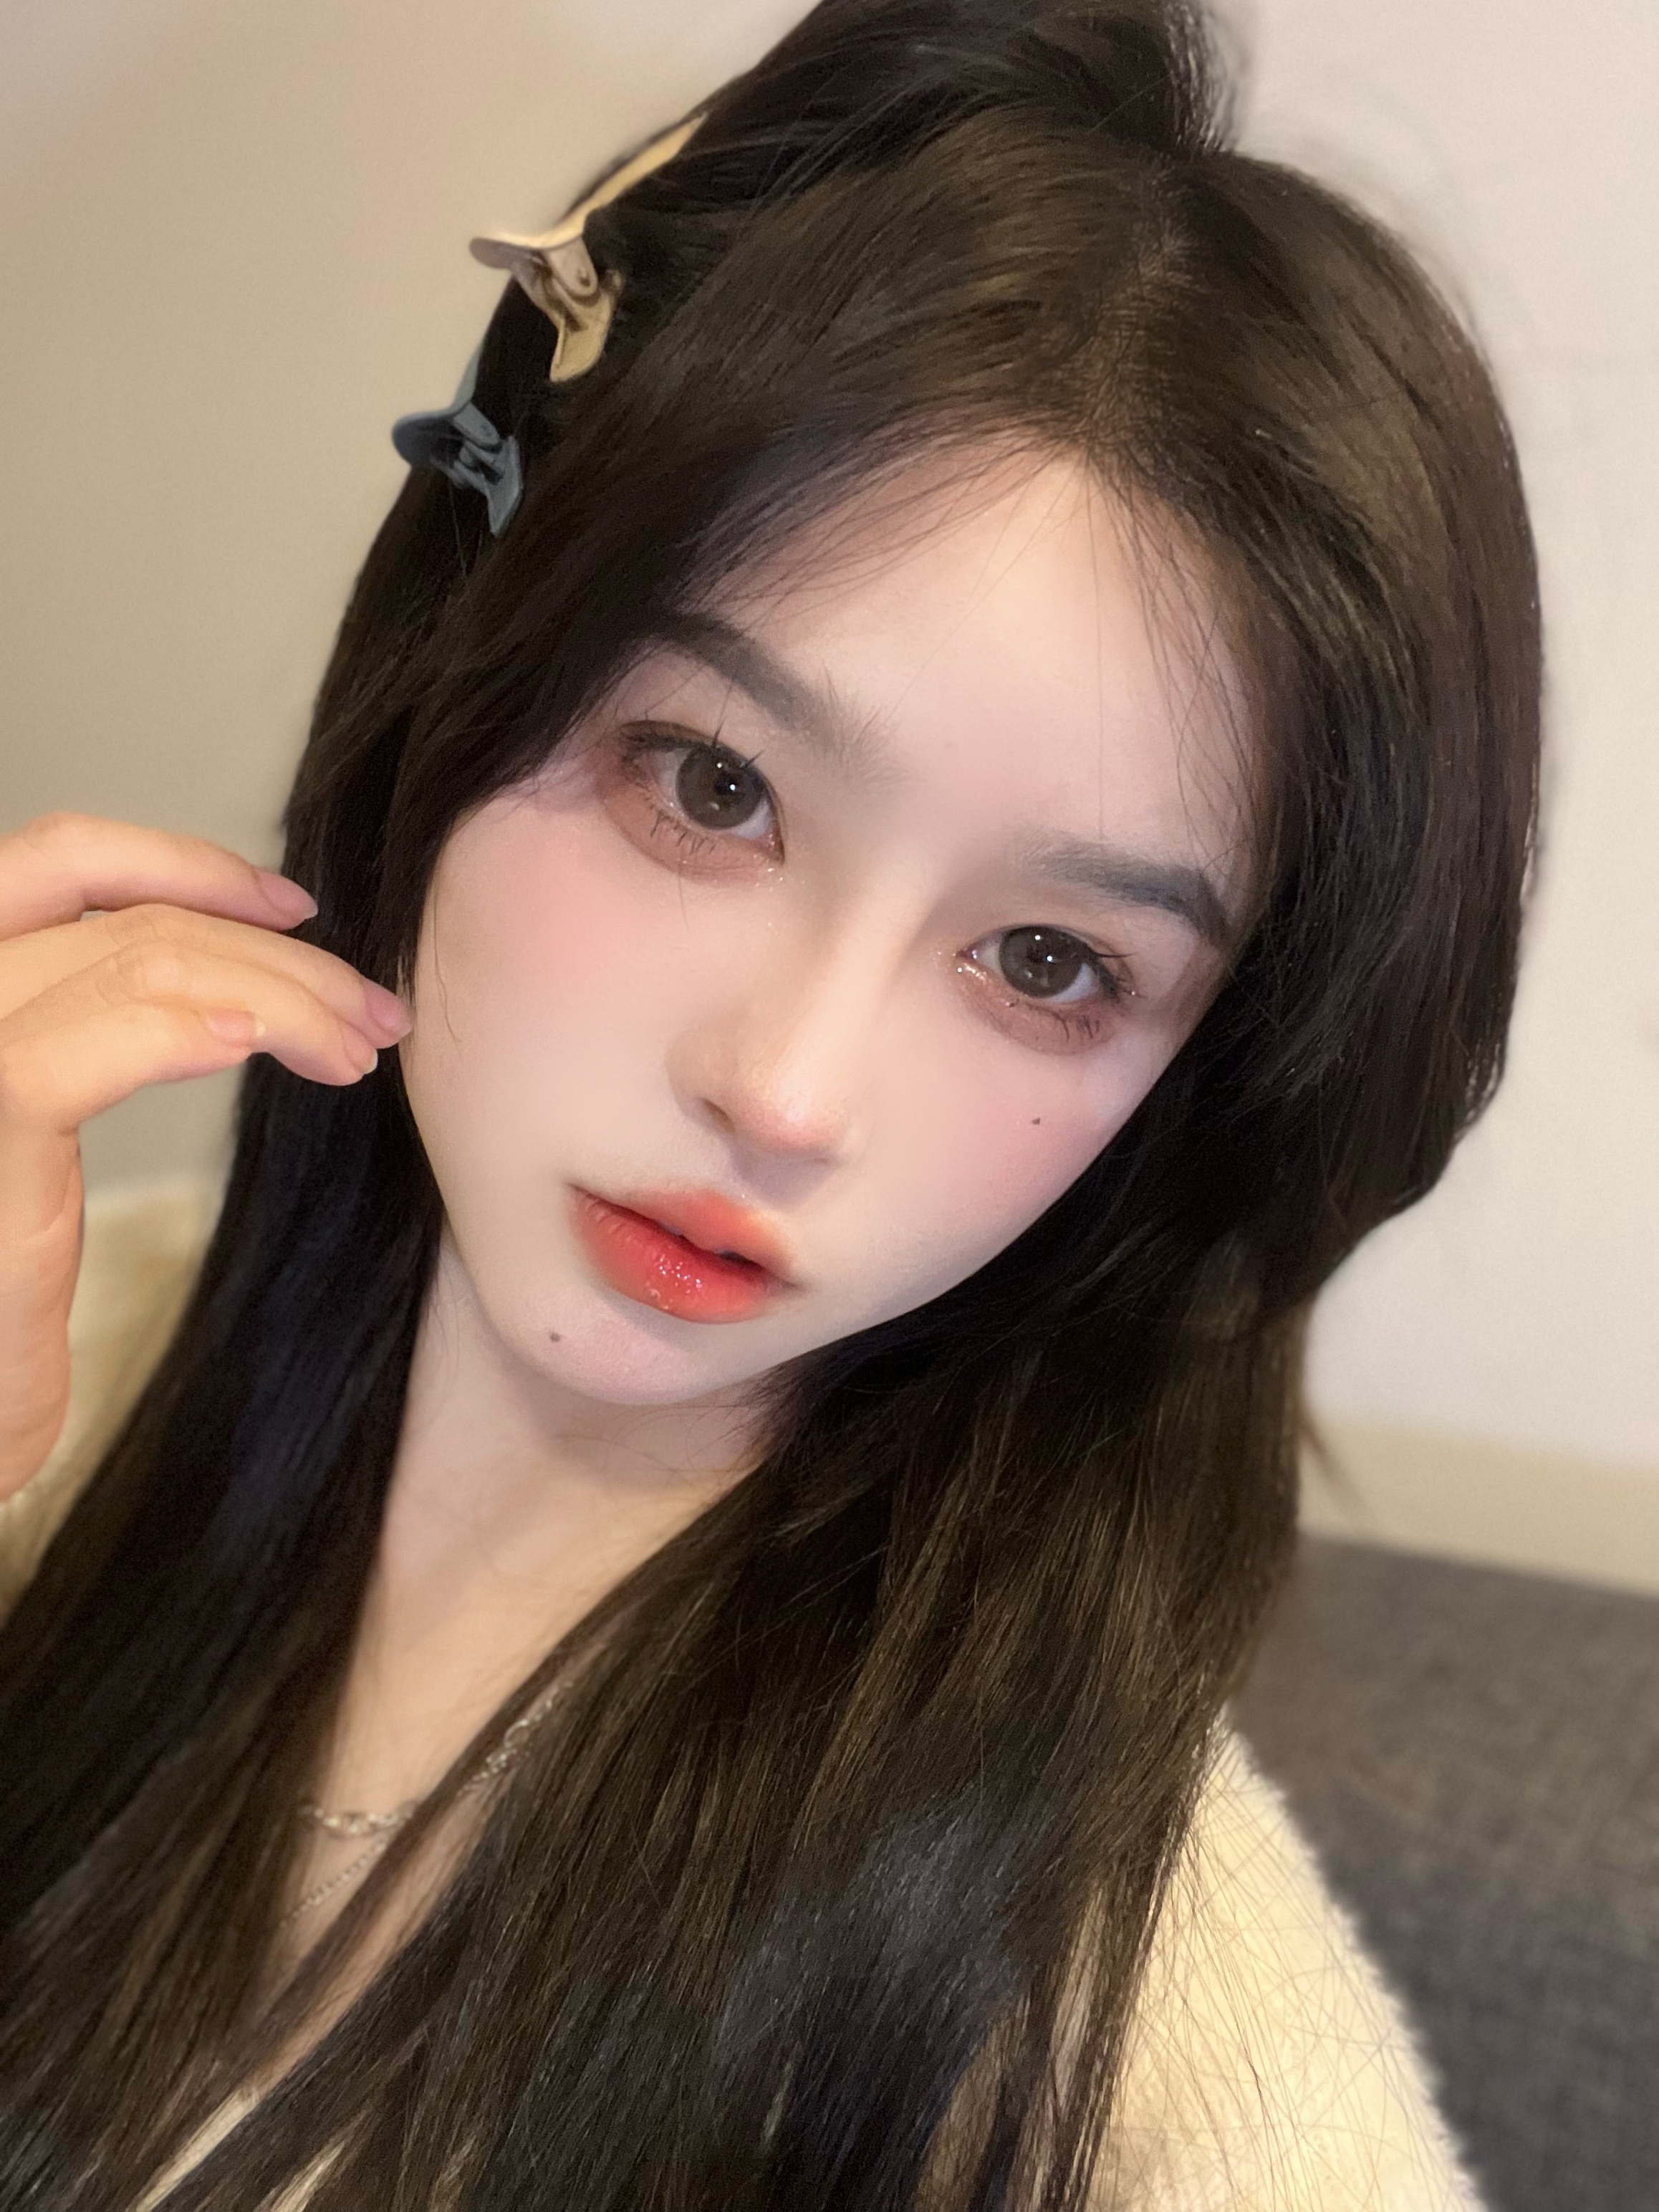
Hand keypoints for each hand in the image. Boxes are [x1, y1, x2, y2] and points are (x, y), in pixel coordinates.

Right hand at [0, 813, 410, 1502]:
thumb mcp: (26, 1161)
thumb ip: (83, 1065)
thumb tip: (226, 993)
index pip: (62, 865)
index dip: (187, 867)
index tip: (297, 910)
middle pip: (124, 916)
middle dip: (272, 952)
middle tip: (371, 1007)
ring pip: (135, 960)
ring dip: (276, 994)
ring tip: (354, 1047)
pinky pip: (80, 1047)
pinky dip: (185, 1032)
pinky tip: (257, 1050)